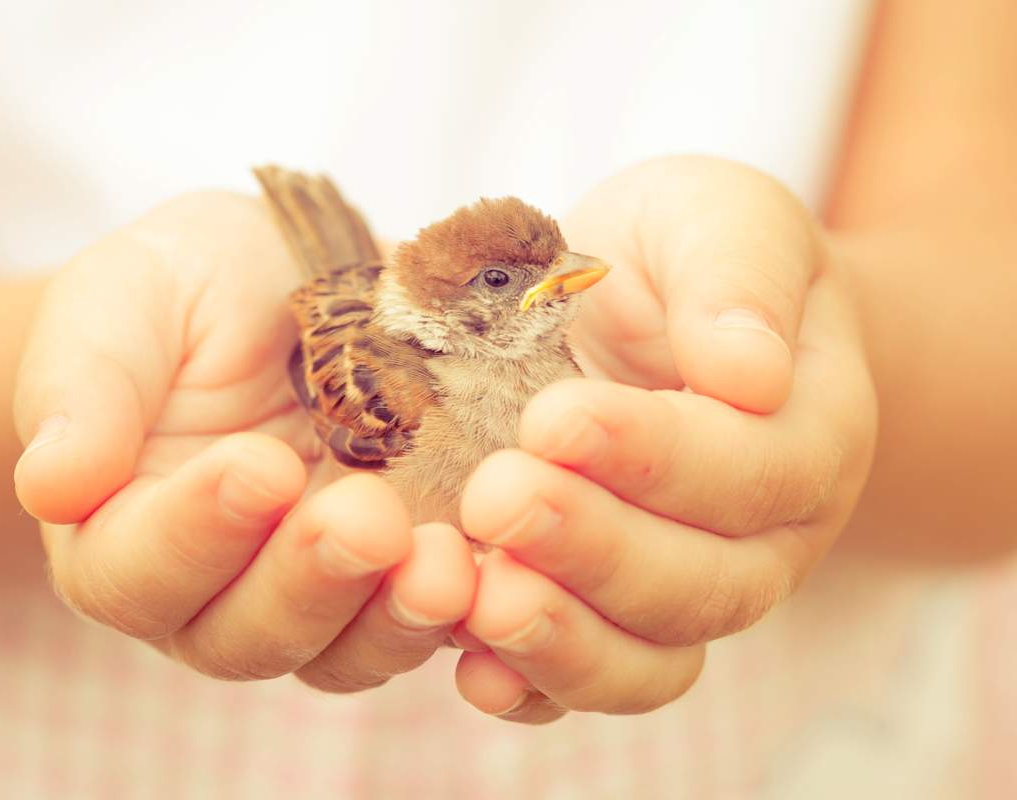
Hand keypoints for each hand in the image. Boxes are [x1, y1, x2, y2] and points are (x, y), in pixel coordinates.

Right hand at [13, 192, 474, 690]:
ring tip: (445, 562)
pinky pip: (432, 622)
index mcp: (121, 528)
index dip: (193, 534)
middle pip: (242, 636)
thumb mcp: (127, 297)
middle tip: (366, 519)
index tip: (256, 466)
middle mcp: (215, 585)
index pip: (134, 570)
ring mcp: (317, 589)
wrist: (298, 279)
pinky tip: (502, 566)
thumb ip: (84, 383)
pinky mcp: (402, 573)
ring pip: (343, 652)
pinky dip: (467, 608)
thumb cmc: (192, 285)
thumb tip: (49, 484)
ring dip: (393, 616)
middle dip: (307, 584)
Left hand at [453, 157, 877, 722]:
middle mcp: (759, 539)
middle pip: (701, 584)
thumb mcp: (720, 220)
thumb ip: (739, 277)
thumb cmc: (688, 259)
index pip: (750, 469)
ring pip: (648, 657)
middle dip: (595, 549)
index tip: (553, 417)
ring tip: (478, 602)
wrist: (655, 313)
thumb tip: (749, 372)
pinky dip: (532, 687)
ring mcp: (684, 591)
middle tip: (496, 499)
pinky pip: (588, 679)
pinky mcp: (608, 617)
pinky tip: (470, 668)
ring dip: (563, 641)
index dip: (654, 456)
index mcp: (805, 435)